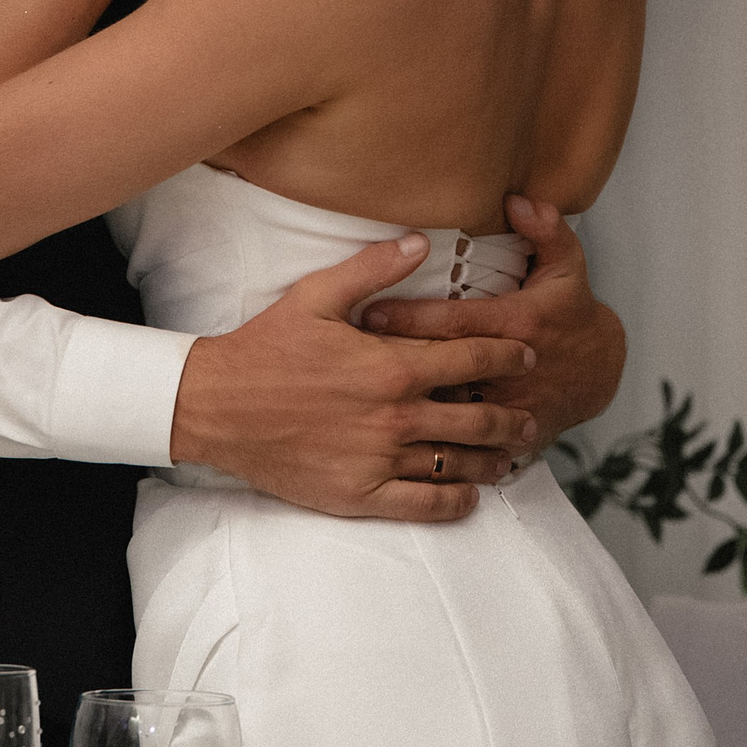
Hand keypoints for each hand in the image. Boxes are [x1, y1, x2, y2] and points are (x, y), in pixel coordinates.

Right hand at [171, 234, 540, 520]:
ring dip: (492, 461)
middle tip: (530, 417)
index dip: (508, 355)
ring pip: (457, 465)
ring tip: (509, 458)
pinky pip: (424, 505)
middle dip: (512, 417)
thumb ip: (374, 268)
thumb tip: (421, 241)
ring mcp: (379, 459)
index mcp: (390, 365)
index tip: (528, 355)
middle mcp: (394, 416)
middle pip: (477, 418)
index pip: (471, 359)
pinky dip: (455, 503)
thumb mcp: (316, 296)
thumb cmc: (266, 347)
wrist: (217, 406)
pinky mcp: (360, 494)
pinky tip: (468, 497)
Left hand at [360, 197, 624, 448]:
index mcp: (518, 323)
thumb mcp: (567, 265)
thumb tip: (517, 199)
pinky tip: (390, 445)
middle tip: (346, 358)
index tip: (370, 313)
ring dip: (408, 409)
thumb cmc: (570, 312)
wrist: (600, 373)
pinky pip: (467, 447)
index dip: (413, 317)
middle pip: (445, 370)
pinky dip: (433, 446)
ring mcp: (510, 409)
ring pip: (450, 414)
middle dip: (396, 364)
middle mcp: (511, 369)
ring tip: (357, 404)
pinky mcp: (509, 438)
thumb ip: (544, 229)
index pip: (456, 322)